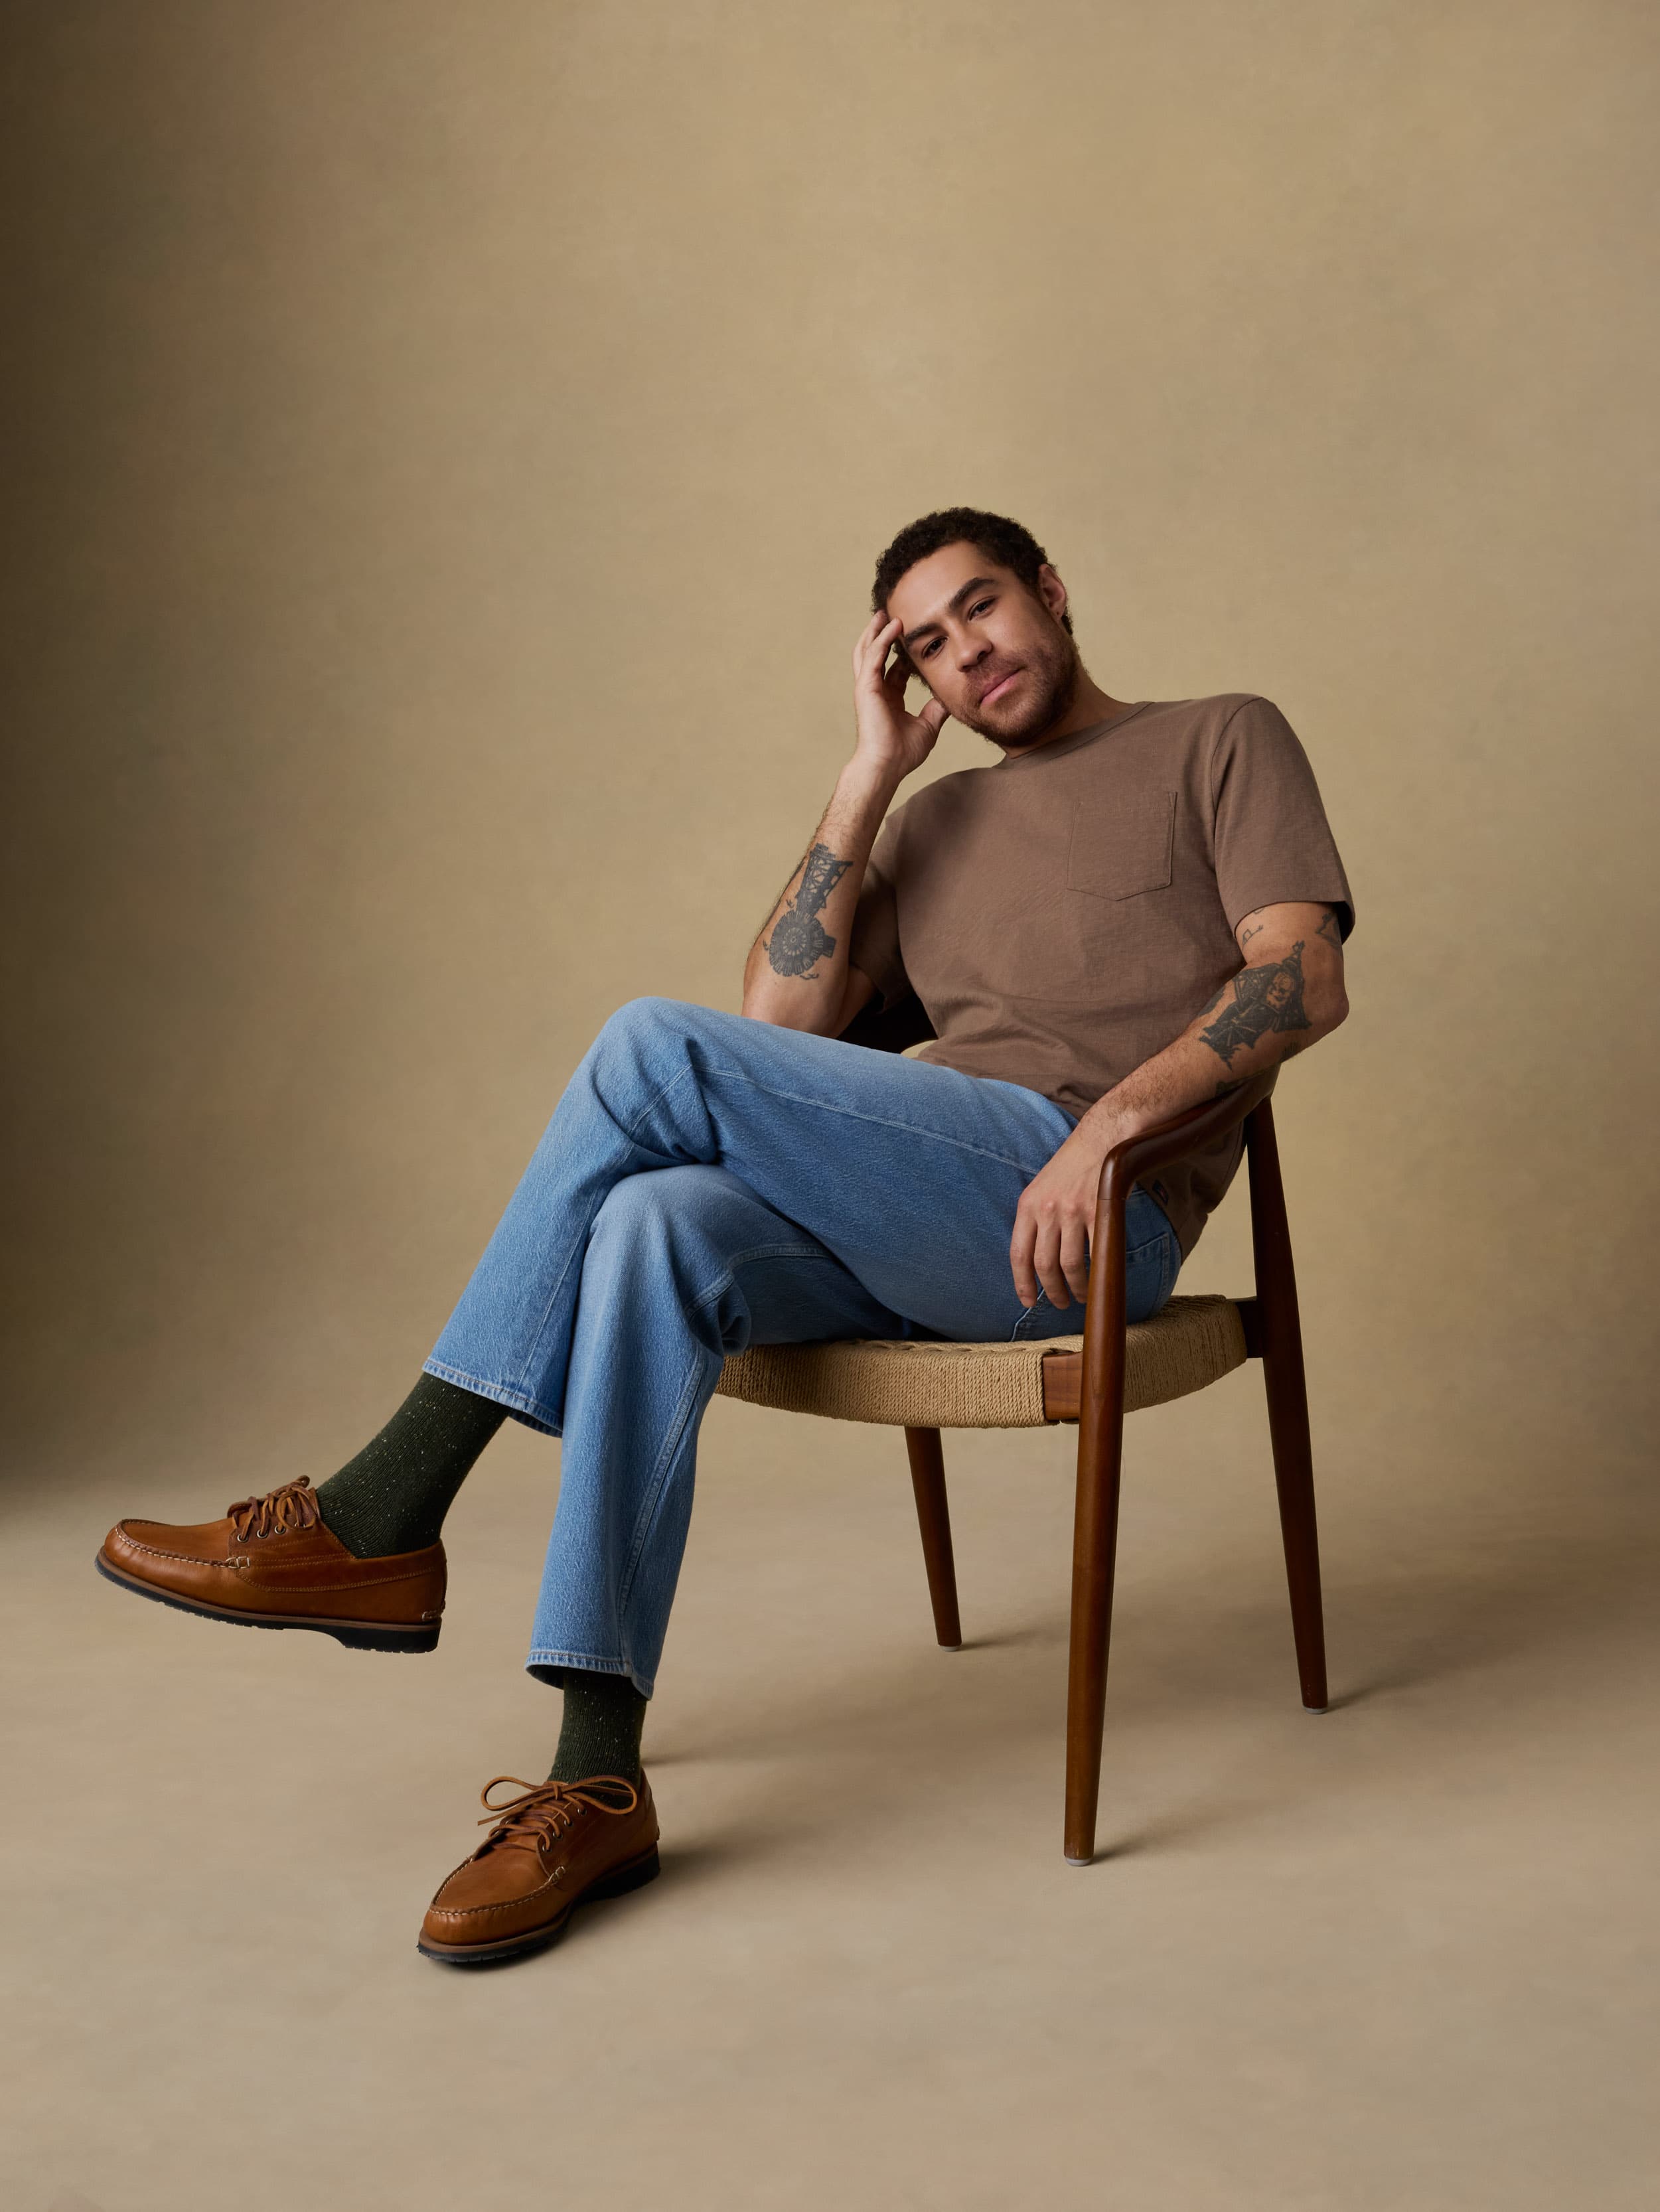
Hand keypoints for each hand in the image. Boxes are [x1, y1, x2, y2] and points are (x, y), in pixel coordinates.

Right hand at [851, 612, 947, 781]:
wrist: (887, 766)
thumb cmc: (903, 753)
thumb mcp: (929, 725)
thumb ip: (937, 709)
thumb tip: (950, 697)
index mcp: (888, 698)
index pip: (894, 669)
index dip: (903, 653)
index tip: (914, 638)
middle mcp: (876, 690)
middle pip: (876, 654)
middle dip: (882, 634)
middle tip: (891, 615)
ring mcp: (869, 687)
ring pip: (868, 650)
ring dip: (877, 630)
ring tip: (885, 612)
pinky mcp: (866, 687)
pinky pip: (873, 656)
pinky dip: (882, 639)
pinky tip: (893, 625)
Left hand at [1009, 1123, 1113, 1309]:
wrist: (1101, 1139)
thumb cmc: (1071, 1167)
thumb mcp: (1041, 1189)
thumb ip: (1035, 1219)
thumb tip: (1035, 1260)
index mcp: (1028, 1205)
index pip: (1018, 1254)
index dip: (1022, 1283)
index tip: (1027, 1302)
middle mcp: (1047, 1210)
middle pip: (1044, 1265)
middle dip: (1052, 1291)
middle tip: (1061, 1303)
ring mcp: (1073, 1211)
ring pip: (1070, 1264)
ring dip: (1076, 1288)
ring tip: (1081, 1295)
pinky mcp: (1099, 1211)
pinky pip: (1097, 1252)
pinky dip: (1099, 1271)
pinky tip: (1101, 1278)